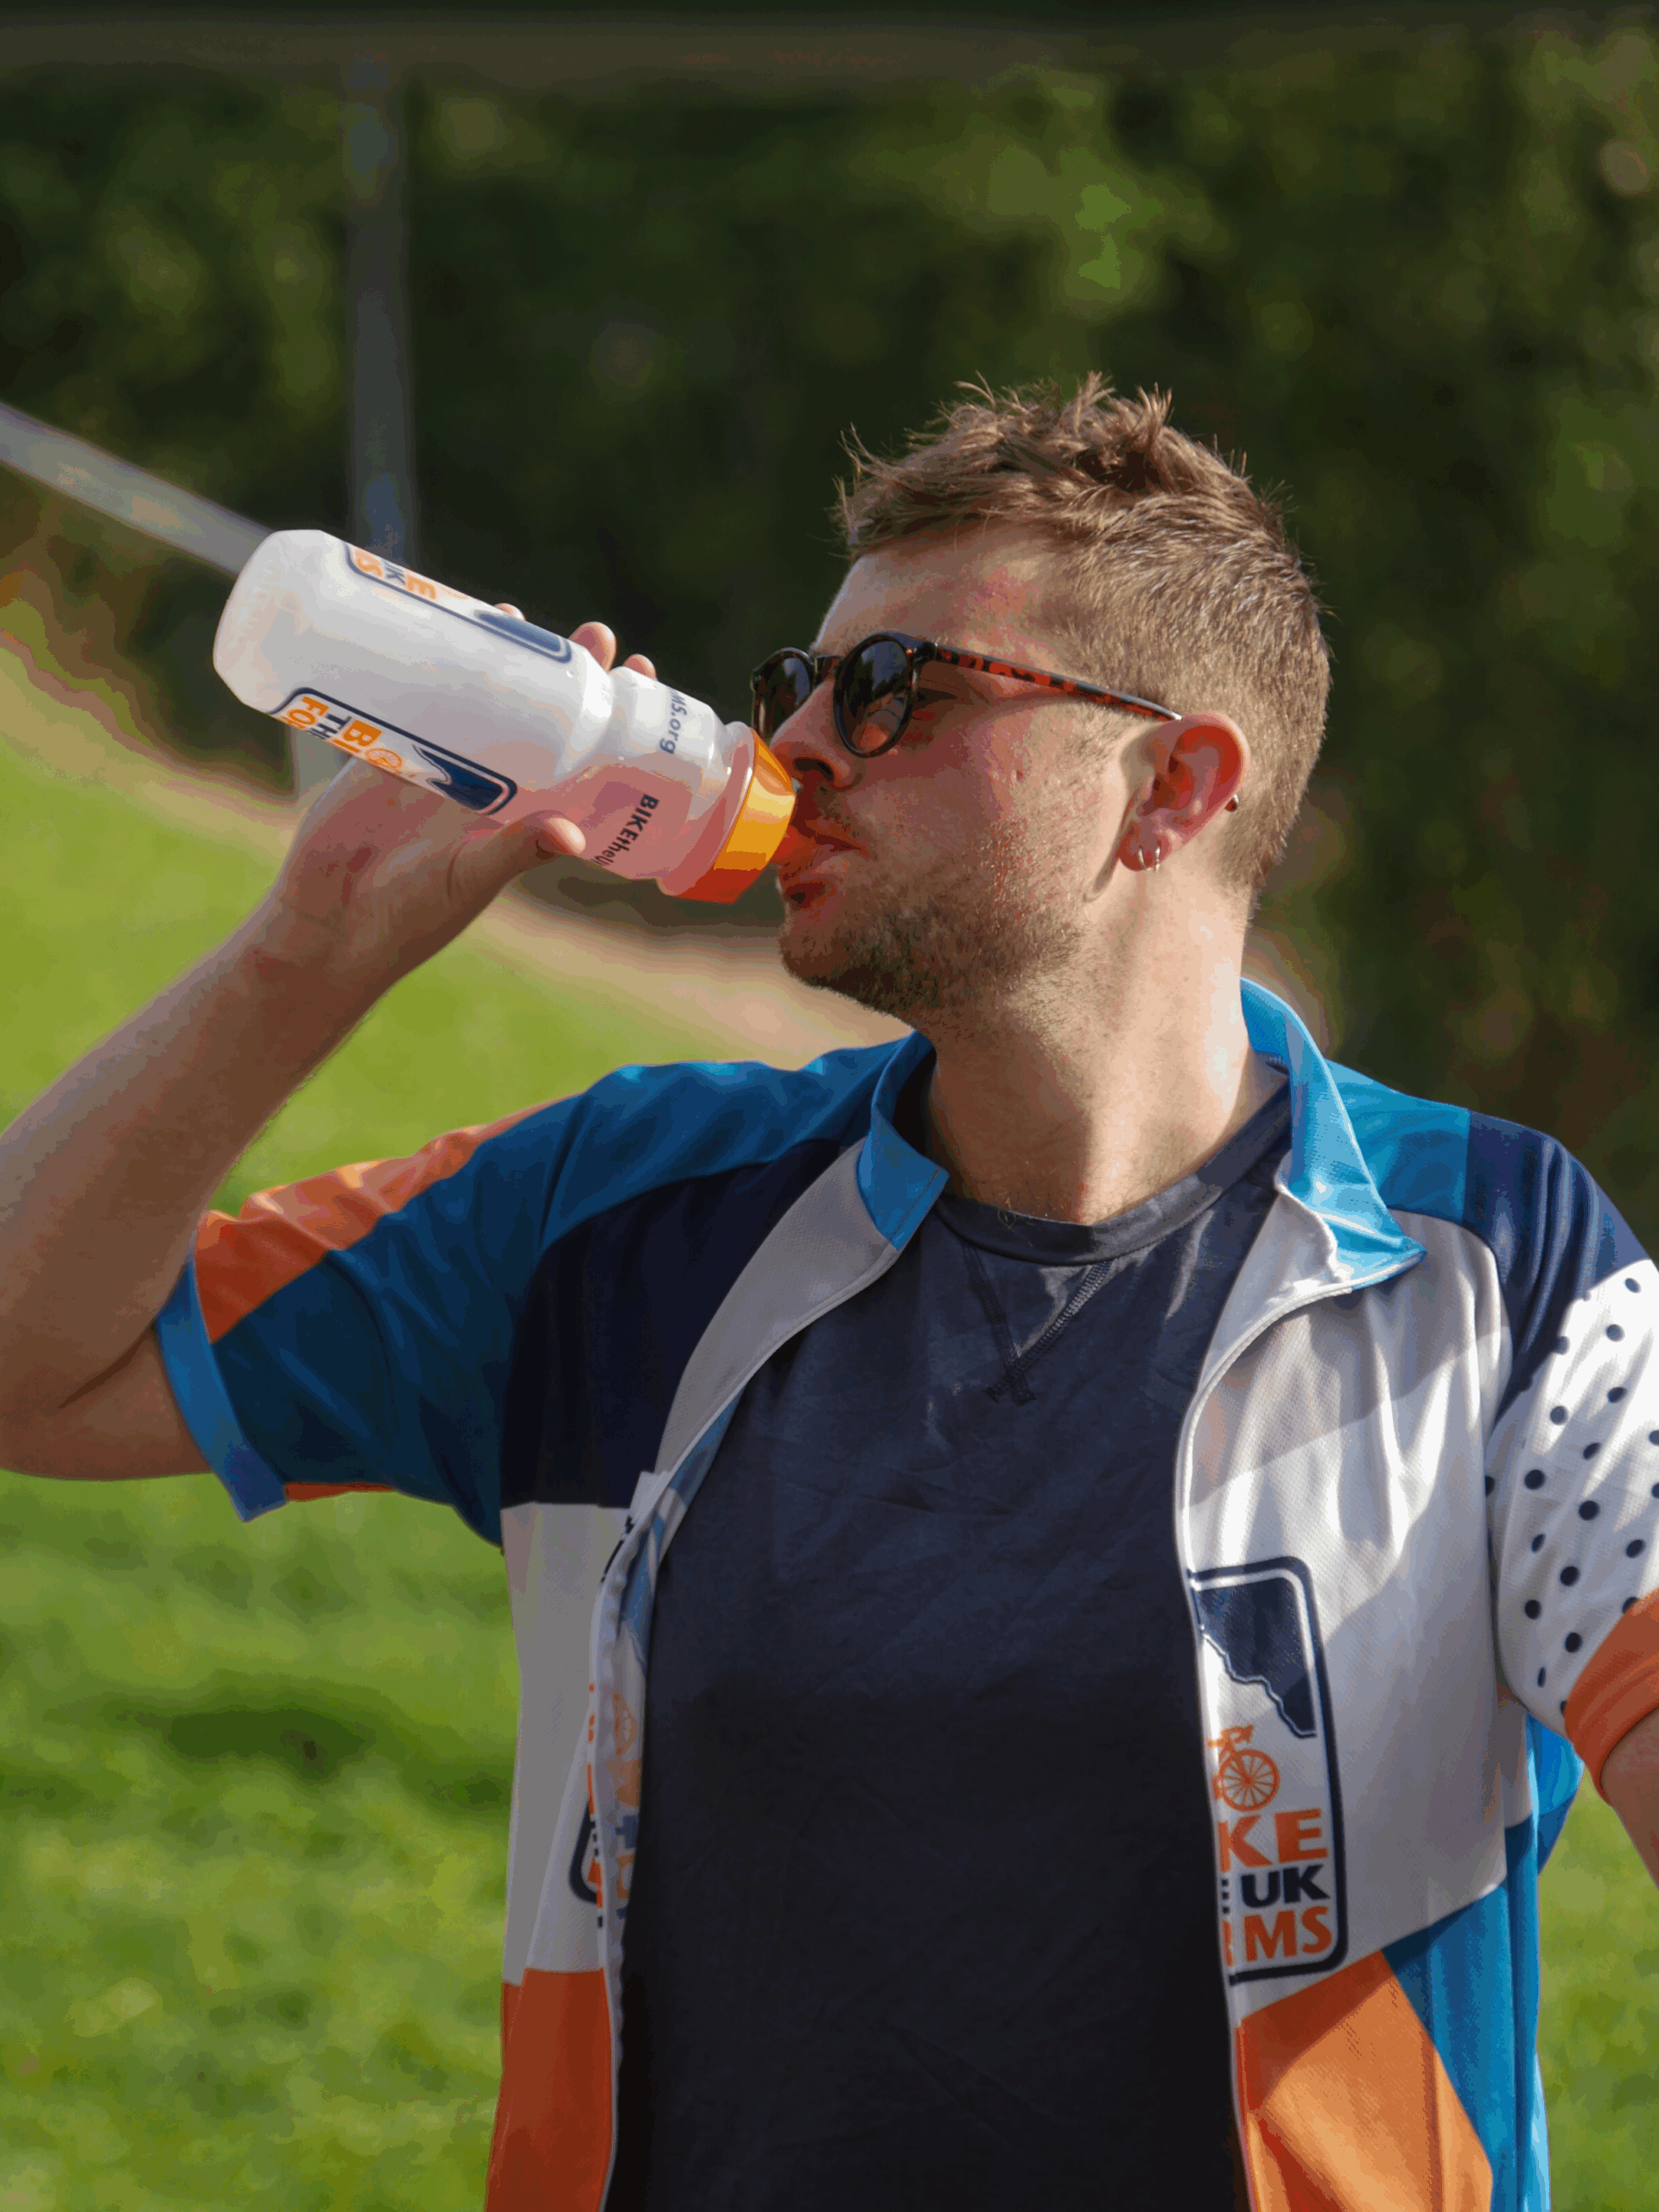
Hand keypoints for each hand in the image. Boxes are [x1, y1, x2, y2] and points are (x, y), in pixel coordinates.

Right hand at [252, 615, 658, 1005]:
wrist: (328, 921)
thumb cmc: (409, 915)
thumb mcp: (468, 881)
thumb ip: (513, 854)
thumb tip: (574, 835)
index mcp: (522, 815)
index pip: (584, 758)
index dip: (611, 721)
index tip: (639, 676)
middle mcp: (488, 785)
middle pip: (539, 716)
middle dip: (565, 674)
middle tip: (595, 633)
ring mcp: (437, 765)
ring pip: (479, 699)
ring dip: (500, 659)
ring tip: (518, 616)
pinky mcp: (385, 752)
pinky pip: (412, 697)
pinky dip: (427, 664)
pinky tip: (441, 624)